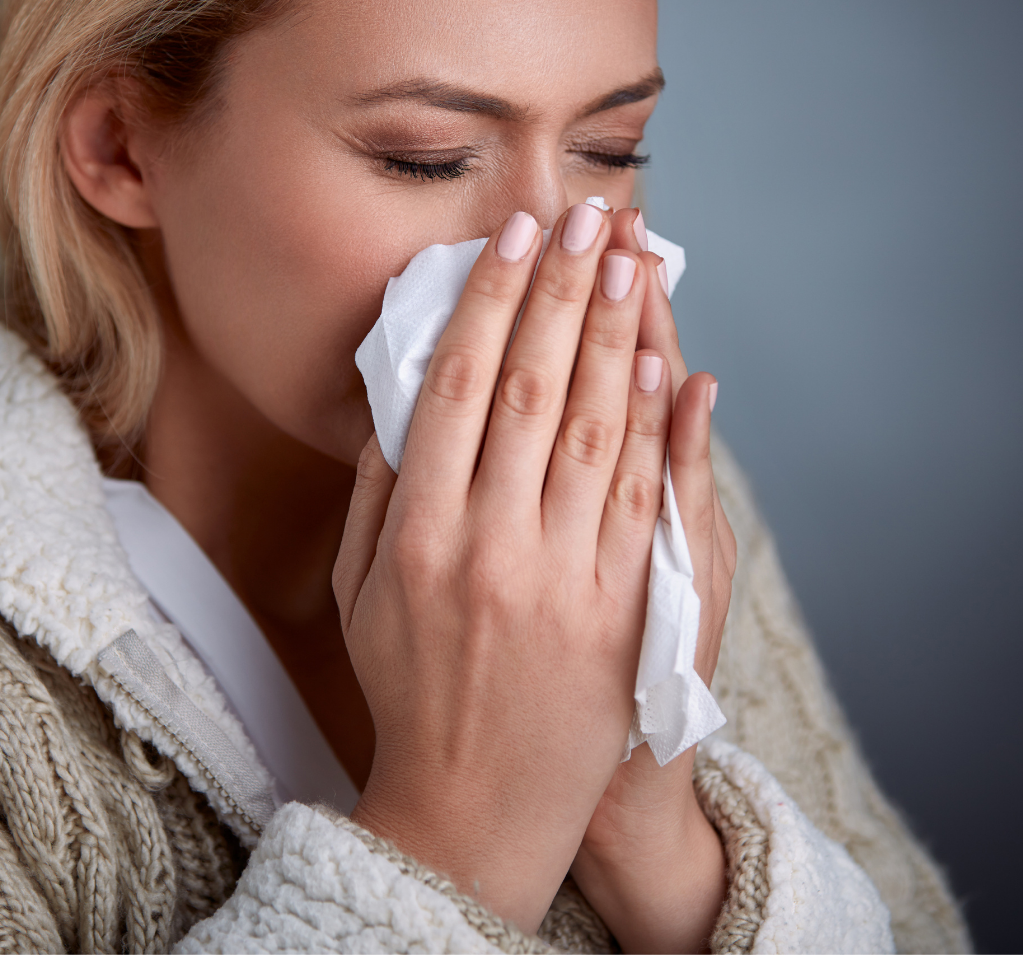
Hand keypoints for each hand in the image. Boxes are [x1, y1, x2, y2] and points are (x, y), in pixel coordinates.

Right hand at [333, 202, 710, 932]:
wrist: (475, 804)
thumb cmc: (410, 684)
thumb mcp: (360, 589)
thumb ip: (378, 487)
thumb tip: (399, 389)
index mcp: (416, 533)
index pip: (454, 387)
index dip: (489, 301)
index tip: (513, 237)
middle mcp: (488, 546)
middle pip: (532, 389)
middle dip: (563, 292)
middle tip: (588, 219)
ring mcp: (560, 579)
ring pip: (594, 429)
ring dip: (617, 335)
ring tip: (631, 262)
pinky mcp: (618, 610)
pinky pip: (640, 497)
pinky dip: (653, 423)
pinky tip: (662, 361)